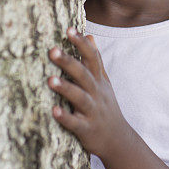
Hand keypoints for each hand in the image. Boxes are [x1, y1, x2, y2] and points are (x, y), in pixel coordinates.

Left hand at [48, 27, 127, 157]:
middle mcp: (96, 93)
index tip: (69, 29)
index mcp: (98, 80)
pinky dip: (65, 117)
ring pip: (79, 97)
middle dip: (69, 62)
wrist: (117, 140)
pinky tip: (53, 111)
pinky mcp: (87, 129)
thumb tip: (89, 36)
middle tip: (52, 50)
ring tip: (50, 80)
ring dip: (65, 88)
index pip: (92, 57)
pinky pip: (75, 123)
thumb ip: (96, 60)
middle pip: (84, 74)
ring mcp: (92, 111)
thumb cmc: (104, 106)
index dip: (81, 43)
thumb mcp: (103, 82)